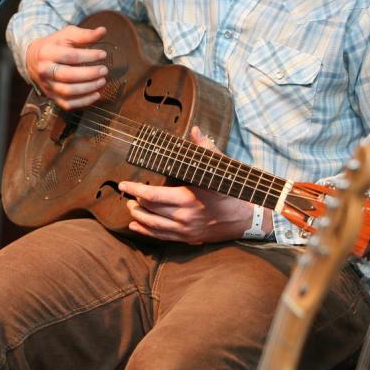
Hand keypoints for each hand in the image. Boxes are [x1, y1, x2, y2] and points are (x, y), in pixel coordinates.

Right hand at [25, 25, 108, 108]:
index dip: (89, 56)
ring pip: (68, 92)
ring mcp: (47, 85)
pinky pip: (67, 104)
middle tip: (104, 70)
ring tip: (102, 81)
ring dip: (88, 88)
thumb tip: (103, 31)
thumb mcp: (67, 35)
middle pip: (68, 76)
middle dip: (89, 74)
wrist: (34, 59)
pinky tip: (96, 95)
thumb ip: (85, 35)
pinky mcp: (51, 96)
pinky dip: (83, 102)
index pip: (70, 56)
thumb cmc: (55, 45)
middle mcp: (44, 71)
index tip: (103, 54)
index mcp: (47, 52)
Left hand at [118, 126, 252, 243]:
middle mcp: (184, 217)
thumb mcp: (219, 169)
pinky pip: (162, 237)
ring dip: (138, 216)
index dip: (135, 190)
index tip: (123, 184)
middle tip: (127, 195)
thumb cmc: (231, 191)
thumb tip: (195, 130)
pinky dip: (146, 232)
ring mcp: (186, 230)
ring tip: (130, 208)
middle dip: (135, 202)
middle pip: (150, 210)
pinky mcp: (189, 238)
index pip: (152, 195)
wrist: (247, 218)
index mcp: (188, 198)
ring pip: (153, 225)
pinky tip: (136, 226)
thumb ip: (204, 149)